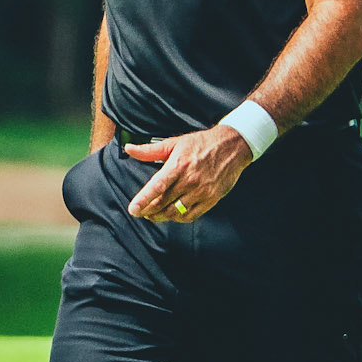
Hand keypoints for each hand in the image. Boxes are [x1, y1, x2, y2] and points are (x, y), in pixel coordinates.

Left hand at [124, 125, 252, 222]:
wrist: (232, 146)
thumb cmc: (201, 143)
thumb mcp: (175, 143)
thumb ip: (150, 150)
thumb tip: (129, 149)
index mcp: (178, 165)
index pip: (157, 186)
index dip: (143, 200)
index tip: (133, 209)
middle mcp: (190, 180)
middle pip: (164, 202)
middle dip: (149, 210)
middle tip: (140, 211)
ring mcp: (201, 191)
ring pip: (176, 212)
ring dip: (162, 216)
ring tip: (153, 215)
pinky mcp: (211, 199)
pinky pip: (191, 215)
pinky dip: (179, 218)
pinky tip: (172, 214)